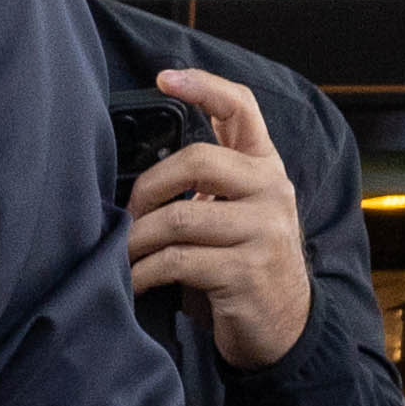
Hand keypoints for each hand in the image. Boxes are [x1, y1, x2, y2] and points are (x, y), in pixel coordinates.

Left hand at [122, 68, 308, 367]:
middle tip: (126, 215)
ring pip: (179, 217)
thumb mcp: (239, 213)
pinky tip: (131, 282)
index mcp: (265, 168)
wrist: (284, 328)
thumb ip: (211, 183)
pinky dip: (142, 273)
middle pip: (197, 160)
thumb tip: (141, 170)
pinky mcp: (246, 271)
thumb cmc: (245, 265)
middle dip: (148, 187)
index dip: (203, 85)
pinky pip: (176, 261)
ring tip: (120, 254)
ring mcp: (263, 230)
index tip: (163, 77)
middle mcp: (271, 190)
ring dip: (136, 239)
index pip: (241, 108)